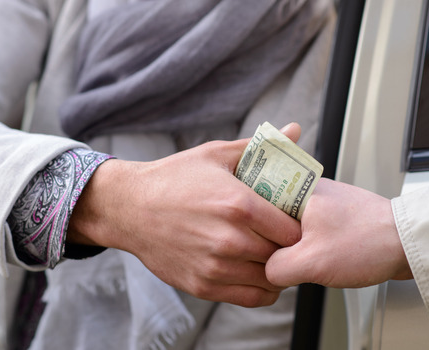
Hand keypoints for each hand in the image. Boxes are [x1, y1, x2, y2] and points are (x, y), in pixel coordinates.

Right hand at [68, 124, 302, 306]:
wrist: (129, 208)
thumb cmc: (174, 178)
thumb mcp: (216, 155)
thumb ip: (261, 148)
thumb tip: (294, 129)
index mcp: (239, 205)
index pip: (294, 230)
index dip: (300, 226)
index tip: (296, 220)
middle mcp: (230, 239)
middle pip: (284, 255)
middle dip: (290, 247)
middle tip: (287, 238)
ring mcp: (216, 267)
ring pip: (271, 280)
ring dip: (277, 269)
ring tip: (272, 254)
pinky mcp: (204, 286)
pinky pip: (251, 298)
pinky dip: (262, 289)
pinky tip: (257, 272)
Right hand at [265, 178, 412, 287]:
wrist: (411, 245)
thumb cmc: (370, 242)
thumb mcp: (311, 262)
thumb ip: (277, 267)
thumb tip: (267, 272)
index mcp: (297, 188)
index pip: (254, 203)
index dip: (253, 232)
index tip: (257, 252)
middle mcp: (307, 190)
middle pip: (269, 217)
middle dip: (273, 243)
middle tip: (283, 261)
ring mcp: (321, 203)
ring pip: (288, 228)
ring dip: (292, 249)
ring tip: (304, 262)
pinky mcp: (334, 218)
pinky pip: (308, 234)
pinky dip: (308, 250)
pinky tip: (318, 262)